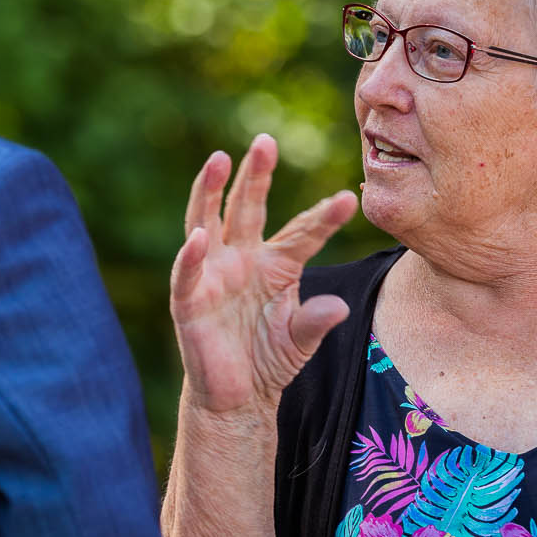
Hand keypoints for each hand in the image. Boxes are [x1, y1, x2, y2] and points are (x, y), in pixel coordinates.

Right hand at [170, 135, 358, 414]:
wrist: (237, 396)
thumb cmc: (268, 358)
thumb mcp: (299, 340)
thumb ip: (315, 321)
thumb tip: (338, 308)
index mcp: (275, 263)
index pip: (302, 232)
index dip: (323, 217)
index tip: (348, 198)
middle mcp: (242, 258)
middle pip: (247, 207)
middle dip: (256, 174)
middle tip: (266, 141)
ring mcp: (213, 274)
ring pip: (209, 221)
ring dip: (211, 190)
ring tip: (220, 159)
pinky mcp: (188, 298)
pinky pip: (189, 271)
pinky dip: (192, 254)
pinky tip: (200, 236)